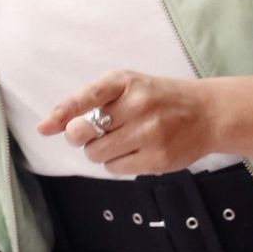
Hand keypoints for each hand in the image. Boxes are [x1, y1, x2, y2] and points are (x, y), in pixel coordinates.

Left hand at [37, 70, 219, 176]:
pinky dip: (115, 163)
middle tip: (90, 133)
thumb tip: (49, 126)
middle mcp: (138, 105)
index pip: (89, 96)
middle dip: (79, 136)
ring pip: (97, 154)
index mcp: (126, 82)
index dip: (64, 113)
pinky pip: (115, 168)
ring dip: (98, 151)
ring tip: (118, 140)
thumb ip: (90, 101)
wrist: (206, 113)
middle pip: (85, 132)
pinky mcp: (158, 159)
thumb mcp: (127, 86)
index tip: (46, 127)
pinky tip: (132, 151)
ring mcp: (150, 133)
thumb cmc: (158, 98)